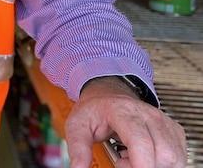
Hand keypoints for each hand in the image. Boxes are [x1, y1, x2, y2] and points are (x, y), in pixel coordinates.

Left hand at [65, 76, 186, 167]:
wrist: (107, 95)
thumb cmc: (94, 110)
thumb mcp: (76, 125)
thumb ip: (77, 147)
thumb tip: (78, 167)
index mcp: (123, 111)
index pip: (141, 142)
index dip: (140, 164)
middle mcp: (148, 115)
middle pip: (163, 155)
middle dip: (144, 167)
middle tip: (122, 161)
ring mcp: (163, 121)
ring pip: (174, 158)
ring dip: (155, 166)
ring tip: (133, 158)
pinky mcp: (173, 130)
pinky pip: (179, 156)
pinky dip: (164, 163)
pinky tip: (145, 155)